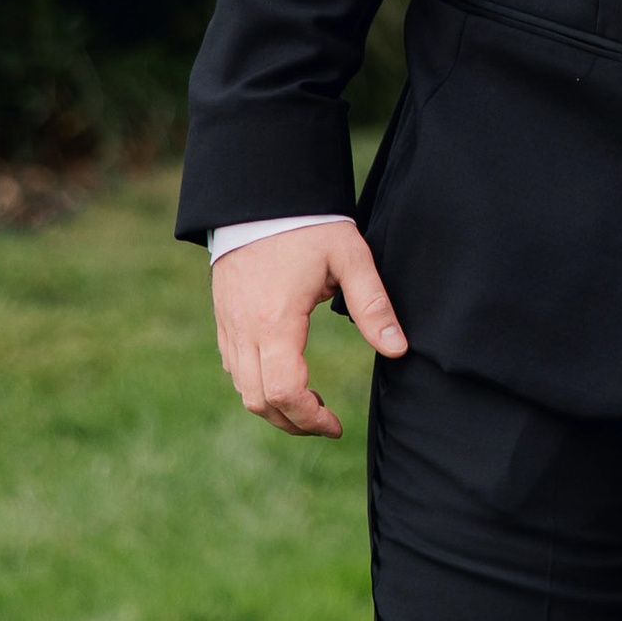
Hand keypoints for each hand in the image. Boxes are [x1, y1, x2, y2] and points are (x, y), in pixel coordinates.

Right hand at [211, 222, 406, 435]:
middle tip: (328, 422)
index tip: (337, 424)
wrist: (258, 196)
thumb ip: (374, 305)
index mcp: (276, 320)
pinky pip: (234, 369)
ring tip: (312, 401)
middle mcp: (244, 330)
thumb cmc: (308, 225)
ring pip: (243, 390)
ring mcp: (228, 326)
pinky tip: (286, 376)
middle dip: (295, 422)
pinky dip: (257, 386)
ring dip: (275, 406)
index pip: (284, 392)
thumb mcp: (351, 257)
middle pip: (259, 401)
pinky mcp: (223, 319)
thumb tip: (398, 349)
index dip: (311, 418)